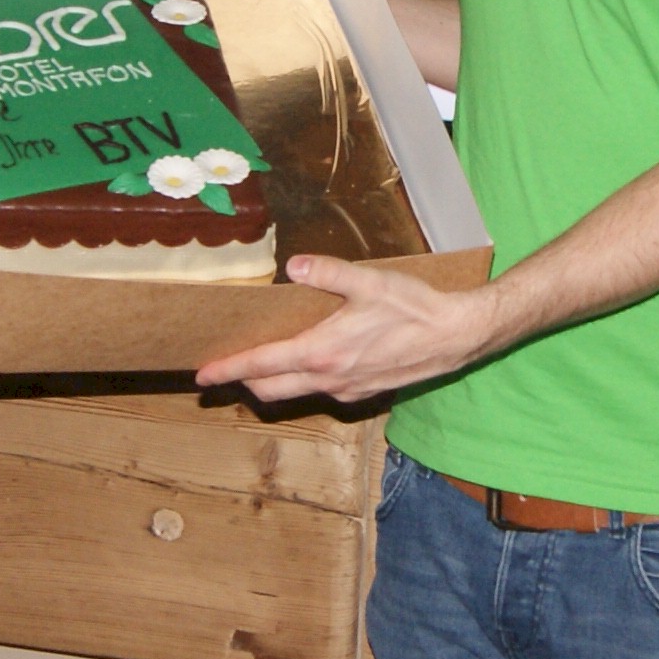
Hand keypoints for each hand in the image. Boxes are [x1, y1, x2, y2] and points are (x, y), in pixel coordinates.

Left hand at [196, 254, 507, 404]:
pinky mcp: (365, 391)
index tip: (202, 374)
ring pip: (296, 393)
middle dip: (243, 382)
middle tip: (225, 369)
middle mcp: (329, 378)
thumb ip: (327, 272)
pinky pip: (323, 391)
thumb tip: (292, 266)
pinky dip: (305, 381)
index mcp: (322, 352)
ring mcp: (347, 389)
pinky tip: (312, 360)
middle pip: (270, 389)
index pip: (261, 365)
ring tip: (263, 363)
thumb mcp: (368, 282)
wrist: (456, 336)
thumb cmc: (415, 308)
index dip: (228, 369)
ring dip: (274, 382)